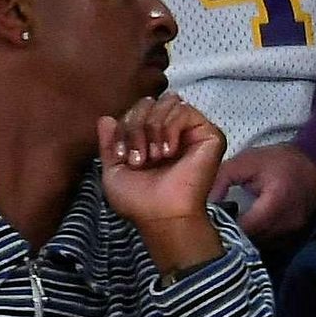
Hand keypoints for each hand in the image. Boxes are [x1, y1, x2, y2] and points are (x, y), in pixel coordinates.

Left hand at [97, 95, 227, 272]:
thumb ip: (109, 143)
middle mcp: (174, 132)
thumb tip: (105, 118)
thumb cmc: (139, 199)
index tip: (122, 156)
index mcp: (153, 138)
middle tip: (139, 158)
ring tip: (154, 156)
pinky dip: (169, 128)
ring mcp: (193, 132)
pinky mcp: (210, 135)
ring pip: (167, 102)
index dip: (125, 126)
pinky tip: (168, 152)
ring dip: (153, 128)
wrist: (161, 215)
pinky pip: (185, 111)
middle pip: (150, 102)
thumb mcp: (113, 169)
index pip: (138, 110)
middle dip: (136, 126)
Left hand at [213, 141, 315, 237]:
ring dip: (245, 238)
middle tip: (215, 224)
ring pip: (260, 245)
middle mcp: (288, 222)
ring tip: (229, 225)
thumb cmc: (278, 161)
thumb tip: (202, 202)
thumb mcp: (245, 162)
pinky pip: (270, 244)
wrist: (314, 166)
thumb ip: (221, 180)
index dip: (225, 226)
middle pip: (252, 240)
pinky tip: (247, 227)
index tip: (209, 220)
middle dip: (232, 234)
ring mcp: (293, 232)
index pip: (245, 227)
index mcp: (276, 202)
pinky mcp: (294, 236)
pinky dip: (257, 237)